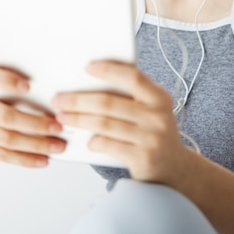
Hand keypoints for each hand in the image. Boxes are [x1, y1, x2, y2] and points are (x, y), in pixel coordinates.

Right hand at [0, 63, 65, 166]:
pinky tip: (42, 159)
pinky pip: (2, 155)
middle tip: (58, 127)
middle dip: (35, 124)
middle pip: (6, 117)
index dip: (9, 82)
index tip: (28, 86)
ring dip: (36, 145)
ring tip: (57, 146)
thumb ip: (17, 77)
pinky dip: (25, 159)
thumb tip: (53, 90)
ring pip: (7, 140)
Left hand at [53, 61, 190, 183]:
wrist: (174, 167)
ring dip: (79, 120)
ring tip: (63, 117)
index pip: (132, 77)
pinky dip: (93, 141)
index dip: (109, 70)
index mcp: (159, 97)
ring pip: (104, 124)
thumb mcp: (152, 108)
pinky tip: (87, 140)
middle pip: (109, 103)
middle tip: (59, 100)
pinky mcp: (142, 158)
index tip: (87, 67)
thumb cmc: (154, 131)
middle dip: (79, 100)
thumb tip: (92, 82)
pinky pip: (108, 145)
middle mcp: (157, 115)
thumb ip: (131, 95)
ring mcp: (151, 138)